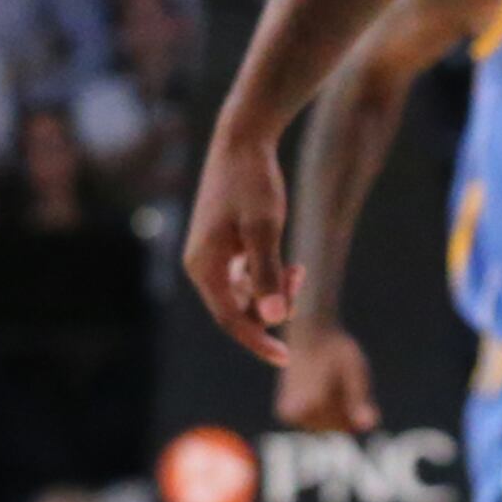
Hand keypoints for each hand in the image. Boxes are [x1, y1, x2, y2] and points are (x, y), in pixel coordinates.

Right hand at [182, 129, 297, 366]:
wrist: (243, 142)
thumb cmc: (253, 183)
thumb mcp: (265, 229)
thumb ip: (268, 273)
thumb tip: (274, 316)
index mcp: (204, 267)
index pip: (230, 319)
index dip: (258, 342)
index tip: (286, 359)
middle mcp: (202, 266)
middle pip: (239, 310)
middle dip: (272, 305)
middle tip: (299, 277)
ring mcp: (213, 257)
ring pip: (246, 295)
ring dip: (274, 291)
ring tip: (297, 269)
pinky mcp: (225, 247)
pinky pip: (247, 279)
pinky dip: (270, 278)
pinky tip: (291, 266)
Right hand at [277, 322, 380, 433]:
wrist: (310, 334)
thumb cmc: (335, 349)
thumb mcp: (354, 371)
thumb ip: (359, 400)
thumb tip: (369, 427)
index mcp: (306, 407)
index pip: (348, 425)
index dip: (355, 404)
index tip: (343, 378)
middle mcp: (293, 416)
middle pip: (338, 427)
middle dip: (346, 406)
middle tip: (336, 377)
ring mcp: (289, 417)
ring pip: (330, 425)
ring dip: (338, 406)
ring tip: (329, 380)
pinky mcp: (288, 414)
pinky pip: (321, 420)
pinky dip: (329, 406)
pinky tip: (323, 386)